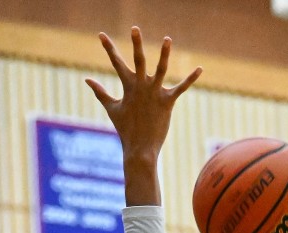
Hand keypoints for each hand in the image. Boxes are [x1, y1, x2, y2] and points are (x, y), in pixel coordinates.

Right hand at [86, 27, 201, 159]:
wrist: (139, 149)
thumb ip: (100, 92)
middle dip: (136, 44)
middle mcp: (141, 87)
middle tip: (135, 28)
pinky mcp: (167, 102)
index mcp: (128, 87)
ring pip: (160, 69)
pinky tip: (200, 69)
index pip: (116, 63)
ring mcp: (154, 94)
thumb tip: (87, 79)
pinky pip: (181, 88)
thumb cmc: (125, 129)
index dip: (108, 48)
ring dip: (164, 54)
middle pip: (138, 61)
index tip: (101, 35)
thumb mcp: (112, 108)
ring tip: (167, 39)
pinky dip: (190, 79)